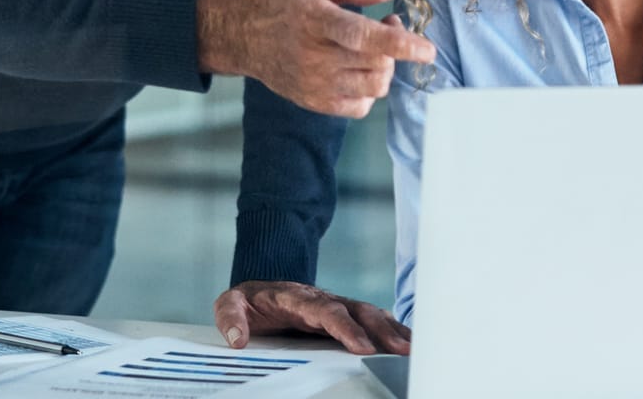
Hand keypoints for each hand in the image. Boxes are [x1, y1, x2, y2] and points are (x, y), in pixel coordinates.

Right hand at [197, 0, 435, 118]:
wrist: (244, 36)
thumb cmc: (283, 4)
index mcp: (315, 21)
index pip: (363, 38)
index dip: (400, 44)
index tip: (426, 49)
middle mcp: (315, 57)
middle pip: (376, 64)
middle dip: (395, 46)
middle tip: (387, 25)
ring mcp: (314, 85)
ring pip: (373, 87)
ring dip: (385, 68)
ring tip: (373, 49)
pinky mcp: (314, 103)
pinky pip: (360, 108)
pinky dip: (369, 91)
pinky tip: (359, 71)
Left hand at [212, 280, 410, 355]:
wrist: (259, 291)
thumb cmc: (249, 302)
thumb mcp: (230, 305)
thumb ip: (230, 317)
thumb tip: (236, 339)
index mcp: (296, 297)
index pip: (325, 310)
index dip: (345, 327)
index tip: (362, 346)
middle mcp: (322, 299)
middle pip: (356, 310)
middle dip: (380, 330)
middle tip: (400, 350)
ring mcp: (337, 305)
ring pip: (369, 313)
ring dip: (392, 330)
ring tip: (412, 349)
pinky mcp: (346, 315)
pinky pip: (372, 320)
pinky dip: (392, 329)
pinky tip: (409, 343)